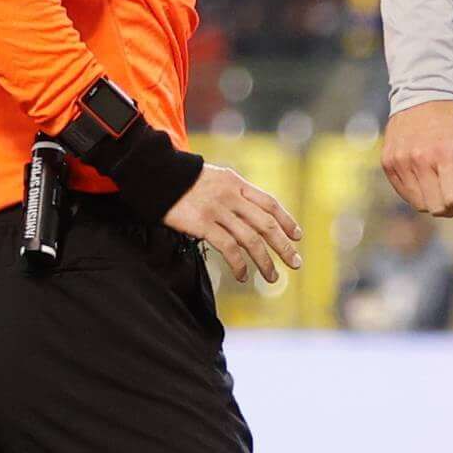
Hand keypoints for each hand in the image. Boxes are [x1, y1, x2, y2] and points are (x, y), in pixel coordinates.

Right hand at [161, 162, 302, 284]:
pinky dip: (239, 265)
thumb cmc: (183, 180)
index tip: (297, 236)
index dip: (287, 221)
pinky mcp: (202, 224)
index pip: (270, 203)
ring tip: (272, 277)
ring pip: (251, 240)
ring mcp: (218, 210)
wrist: (156, 174)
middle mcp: (231, 195)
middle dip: (284, 246)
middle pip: (267, 224)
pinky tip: (243, 275)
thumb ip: (234, 193)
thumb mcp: (215, 178)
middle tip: (295, 263)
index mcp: (237, 183)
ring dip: (265, 262)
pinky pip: (229, 248)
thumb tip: (251, 215)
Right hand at [383, 98, 452, 218]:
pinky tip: (430, 179)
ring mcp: (401, 163)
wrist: (420, 96)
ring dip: (436, 202)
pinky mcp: (388, 163)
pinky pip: (406, 194)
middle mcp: (420, 160)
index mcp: (445, 154)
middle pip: (437, 208)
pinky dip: (420, 194)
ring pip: (420, 204)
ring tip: (445, 186)